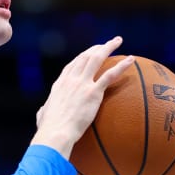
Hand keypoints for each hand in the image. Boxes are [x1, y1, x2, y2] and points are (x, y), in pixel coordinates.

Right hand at [31, 37, 134, 158]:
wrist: (55, 133)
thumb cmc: (48, 130)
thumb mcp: (43, 115)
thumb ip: (46, 110)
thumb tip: (43, 112)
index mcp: (60, 85)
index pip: (72, 65)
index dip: (82, 57)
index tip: (90, 53)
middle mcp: (70, 80)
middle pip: (85, 57)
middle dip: (96, 48)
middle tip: (107, 44)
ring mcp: (82, 84)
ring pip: (96, 59)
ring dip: (108, 47)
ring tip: (117, 41)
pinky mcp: (93, 92)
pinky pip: (110, 75)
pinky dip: (121, 66)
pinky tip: (131, 60)